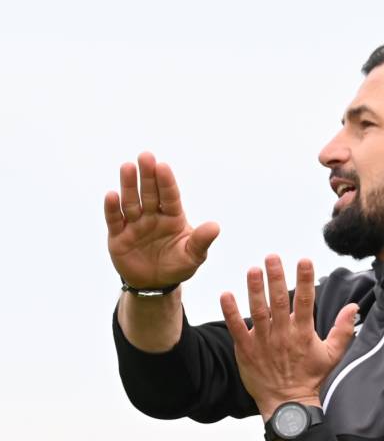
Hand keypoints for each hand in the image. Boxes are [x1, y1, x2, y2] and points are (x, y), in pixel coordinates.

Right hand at [104, 152, 219, 287]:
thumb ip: (201, 241)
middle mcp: (152, 216)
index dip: (166, 182)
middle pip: (149, 193)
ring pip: (131, 202)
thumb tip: (215, 227)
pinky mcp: (118, 236)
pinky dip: (113, 208)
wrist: (156, 284)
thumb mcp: (193, 256)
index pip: (170, 196)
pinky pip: (115, 220)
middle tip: (145, 156)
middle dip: (147, 176)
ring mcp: (135, 224)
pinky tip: (112, 195)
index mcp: (172, 216)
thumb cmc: (177, 266)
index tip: (163, 166)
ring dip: (128, 185)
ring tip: (127, 167)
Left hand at [220, 255, 357, 419]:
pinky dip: (230, 312)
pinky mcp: (246, 350)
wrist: (288, 404)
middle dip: (276, 277)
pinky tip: (226, 295)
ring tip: (253, 270)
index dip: (305, 280)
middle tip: (272, 257)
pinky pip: (236, 329)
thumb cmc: (310, 378)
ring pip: (258, 311)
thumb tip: (353, 307)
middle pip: (280, 301)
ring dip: (255, 290)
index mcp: (303, 333)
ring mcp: (263, 342)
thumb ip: (343, 330)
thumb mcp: (332, 355)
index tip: (304, 260)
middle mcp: (283, 335)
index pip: (306, 301)